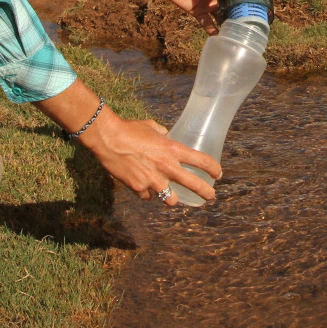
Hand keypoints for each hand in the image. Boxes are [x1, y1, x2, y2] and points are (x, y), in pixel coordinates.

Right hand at [81, 112, 221, 206]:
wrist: (108, 139)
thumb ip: (162, 134)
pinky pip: (148, 197)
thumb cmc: (129, 129)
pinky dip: (148, 194)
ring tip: (173, 197)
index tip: (218, 174)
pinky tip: (146, 189)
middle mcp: (167, 167)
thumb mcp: (152, 127)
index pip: (201, 160)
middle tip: (210, 196)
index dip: (213, 169)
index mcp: (173, 149)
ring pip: (171, 200)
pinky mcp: (138, 188)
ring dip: (172, 198)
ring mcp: (153, 181)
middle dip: (205, 192)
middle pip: (194, 184)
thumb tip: (165, 135)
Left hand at [139, 0, 248, 32]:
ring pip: (222, 16)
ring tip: (239, 35)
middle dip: (242, 14)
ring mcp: (208, 3)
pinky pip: (207, 24)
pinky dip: (212, 31)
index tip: (263, 5)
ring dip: (229, 24)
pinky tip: (220, 38)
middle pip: (234, 5)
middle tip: (252, 25)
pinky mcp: (197, 11)